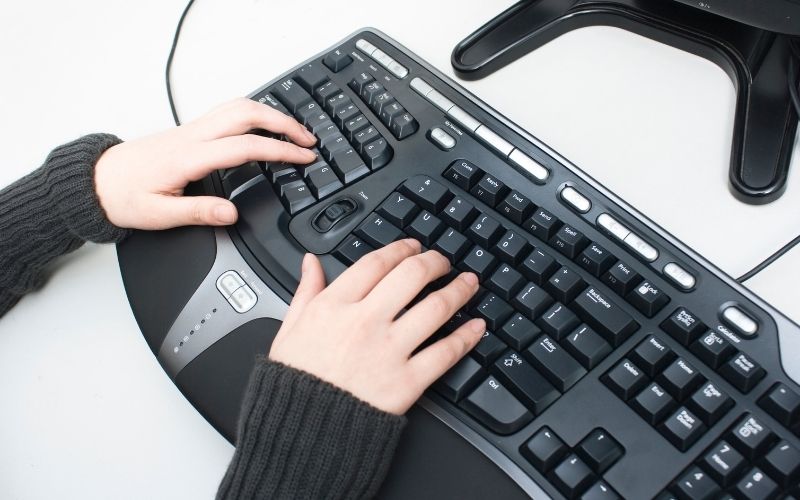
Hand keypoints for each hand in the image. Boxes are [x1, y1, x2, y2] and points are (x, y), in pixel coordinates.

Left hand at [94, 98, 317, 229]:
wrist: (95, 181)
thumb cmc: (123, 197)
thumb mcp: (158, 215)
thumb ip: (198, 213)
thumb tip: (231, 213)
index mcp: (189, 157)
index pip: (245, 146)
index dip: (279, 151)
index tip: (302, 158)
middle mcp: (192, 136)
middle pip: (246, 113)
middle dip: (283, 122)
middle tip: (308, 140)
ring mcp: (190, 130)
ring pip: (237, 107)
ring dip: (270, 113)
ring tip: (294, 131)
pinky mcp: (189, 132)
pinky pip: (227, 112)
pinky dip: (254, 114)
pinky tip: (263, 126)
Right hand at [268, 240, 485, 414]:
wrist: (303, 433)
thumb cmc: (296, 383)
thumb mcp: (289, 329)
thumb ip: (306, 291)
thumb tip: (311, 262)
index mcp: (334, 306)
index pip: (376, 262)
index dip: (400, 248)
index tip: (412, 246)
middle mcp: (365, 322)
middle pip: (412, 275)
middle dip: (435, 261)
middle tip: (443, 261)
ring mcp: (389, 351)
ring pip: (436, 308)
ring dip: (459, 290)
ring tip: (469, 284)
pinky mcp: (407, 382)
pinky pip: (446, 352)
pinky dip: (467, 336)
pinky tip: (476, 326)